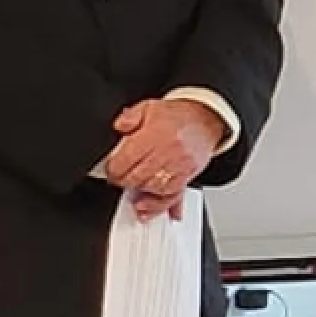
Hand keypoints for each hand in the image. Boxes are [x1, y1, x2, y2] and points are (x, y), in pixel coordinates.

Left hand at [102, 98, 222, 220]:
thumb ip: (130, 117)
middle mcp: (169, 152)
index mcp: (156, 134)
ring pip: (154, 189)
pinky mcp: (188, 176)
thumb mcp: (149, 108)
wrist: (206, 120)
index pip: (127, 159)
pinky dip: (157, 205)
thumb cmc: (176, 117)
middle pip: (138, 177)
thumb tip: (119, 126)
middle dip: (123, 181)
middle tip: (117, 179)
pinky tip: (146, 208)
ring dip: (139, 192)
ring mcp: (180, 166)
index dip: (113, 168)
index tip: (109, 169)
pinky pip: (172, 196)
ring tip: (131, 190)